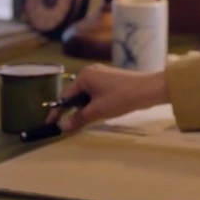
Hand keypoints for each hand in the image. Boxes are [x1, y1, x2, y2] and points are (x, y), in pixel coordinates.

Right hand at [45, 63, 168, 130]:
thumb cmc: (121, 98)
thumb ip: (78, 118)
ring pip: (87, 95)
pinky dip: (94, 103)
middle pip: (75, 94)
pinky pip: (96, 93)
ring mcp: (102, 75)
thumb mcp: (97, 111)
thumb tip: (62, 127)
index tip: (50, 124)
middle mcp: (91, 72)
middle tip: (70, 126)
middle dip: (73, 110)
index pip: (65, 95)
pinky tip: (98, 113)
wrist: (149, 90)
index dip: (58, 111)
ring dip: (84, 108)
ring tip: (86, 120)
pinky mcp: (111, 80)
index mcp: (84, 76)